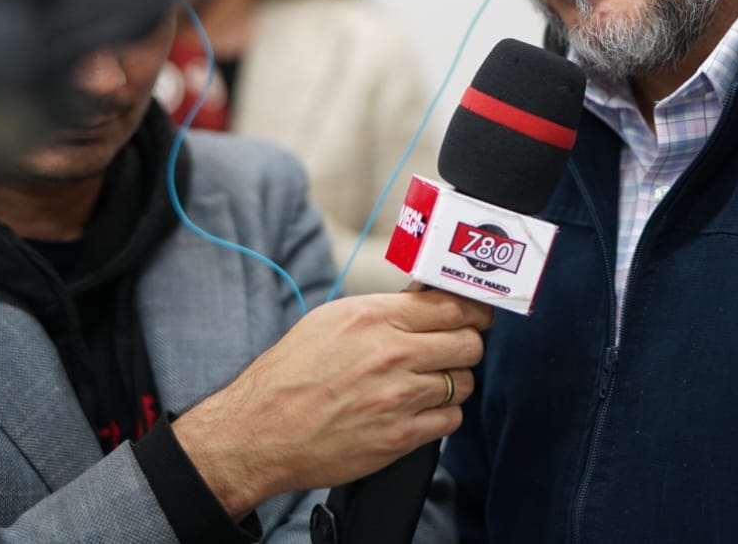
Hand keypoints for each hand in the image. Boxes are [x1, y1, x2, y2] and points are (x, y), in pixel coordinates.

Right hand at [172, 288, 492, 518]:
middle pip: (468, 344)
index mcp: (374, 317)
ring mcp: (398, 398)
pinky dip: (442, 415)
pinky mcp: (398, 437)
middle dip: (466, 345)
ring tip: (428, 383)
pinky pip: (449, 420)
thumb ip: (385, 310)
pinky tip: (420, 410)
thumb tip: (427, 300)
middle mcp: (391, 354)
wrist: (259, 430)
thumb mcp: (332, 320)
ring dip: (453, 382)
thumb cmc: (291, 374)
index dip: (474, 311)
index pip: (453, 307)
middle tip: (455, 349)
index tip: (477, 315)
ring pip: (463, 383)